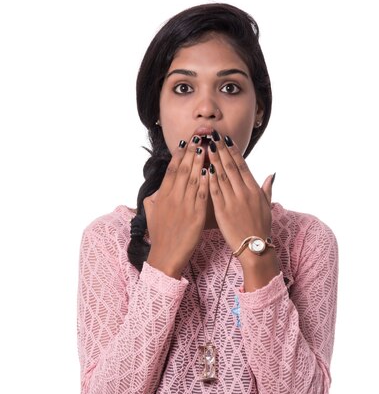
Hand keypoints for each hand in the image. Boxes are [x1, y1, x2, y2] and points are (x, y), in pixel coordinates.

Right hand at [144, 137, 207, 278]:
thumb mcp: (152, 214)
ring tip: (205, 148)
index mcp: (163, 196)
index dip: (178, 155)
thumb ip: (154, 199)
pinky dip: (206, 182)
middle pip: (182, 170)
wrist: (166, 256)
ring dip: (199, 162)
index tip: (184, 143)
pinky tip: (210, 170)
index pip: (171, 170)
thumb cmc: (160, 236)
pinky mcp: (196, 215)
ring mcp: (184, 206)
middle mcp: (173, 198)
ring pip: (193, 179)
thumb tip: (157, 189)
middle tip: (198, 137)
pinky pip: (202, 195)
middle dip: (191, 152)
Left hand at [207, 135, 273, 250]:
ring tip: (205, 147)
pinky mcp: (223, 211)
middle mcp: (244, 192)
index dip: (233, 151)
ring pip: (222, 176)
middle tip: (212, 135)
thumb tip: (271, 174)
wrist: (255, 248)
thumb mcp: (267, 206)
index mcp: (254, 189)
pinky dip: (209, 179)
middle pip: (231, 166)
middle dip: (220, 149)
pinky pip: (215, 192)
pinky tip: (203, 169)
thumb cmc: (261, 227)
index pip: (242, 165)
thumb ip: (267, 188)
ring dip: (213, 160)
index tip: (225, 138)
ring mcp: (233, 201)